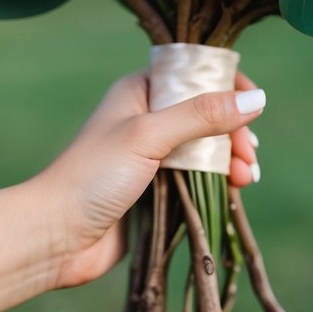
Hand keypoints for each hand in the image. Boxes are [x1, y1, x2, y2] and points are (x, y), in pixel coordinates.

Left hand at [0, 70, 264, 311]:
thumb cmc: (94, 175)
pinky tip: (235, 193)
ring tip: (245, 178)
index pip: (194, 74)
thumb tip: (257, 99)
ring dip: (230, 160)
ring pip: (206, 150)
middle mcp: (147, 118)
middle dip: (233, 131)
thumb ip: (202, 115)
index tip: (254, 104)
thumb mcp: (150, 135)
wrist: (55, 236)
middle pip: (206, 114)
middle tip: (248, 156)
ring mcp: (152, 156)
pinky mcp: (156, 191)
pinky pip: (197, 180)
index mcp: (140, 92)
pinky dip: (219, 184)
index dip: (227, 86)